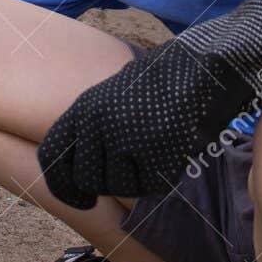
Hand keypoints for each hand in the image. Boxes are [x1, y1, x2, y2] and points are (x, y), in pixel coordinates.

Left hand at [36, 0, 261, 208]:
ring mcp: (126, 141)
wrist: (208, 63)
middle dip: (105, 184)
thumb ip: (94, 126)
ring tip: (156, 150)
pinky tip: (173, 151)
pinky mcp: (155, 155)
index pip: (52, 157)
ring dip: (136, 179)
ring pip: (117, 186)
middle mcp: (97, 124)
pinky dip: (162, 176)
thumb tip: (84, 169)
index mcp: (84, 107)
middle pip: (86, 179)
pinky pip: (150, 185)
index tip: (80, 198)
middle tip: (130, 172)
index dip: (63, 185)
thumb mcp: (116, 93)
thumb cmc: (166, 77)